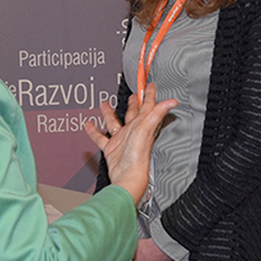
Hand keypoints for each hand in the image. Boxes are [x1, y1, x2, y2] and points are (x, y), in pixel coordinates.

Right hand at [84, 83, 176, 207]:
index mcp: (143, 125)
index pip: (148, 106)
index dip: (150, 95)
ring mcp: (121, 140)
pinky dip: (93, 131)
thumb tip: (172, 101)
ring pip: (114, 122)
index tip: (150, 85)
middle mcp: (133, 131)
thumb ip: (157, 113)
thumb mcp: (147, 129)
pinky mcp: (111, 148)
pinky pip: (100, 137)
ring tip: (104, 104)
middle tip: (133, 94)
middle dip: (133, 103)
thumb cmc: (138, 155)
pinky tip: (89, 125)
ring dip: (109, 113)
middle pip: (133, 113)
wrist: (127, 176)